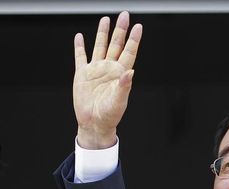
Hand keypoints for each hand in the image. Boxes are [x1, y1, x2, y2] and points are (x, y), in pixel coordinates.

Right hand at [73, 11, 142, 148]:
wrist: (94, 123)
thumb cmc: (110, 115)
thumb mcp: (119, 101)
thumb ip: (124, 86)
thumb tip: (131, 71)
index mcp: (120, 74)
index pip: (129, 52)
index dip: (133, 39)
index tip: (138, 26)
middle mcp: (109, 69)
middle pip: (116, 45)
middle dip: (120, 30)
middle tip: (125, 15)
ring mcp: (96, 70)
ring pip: (100, 46)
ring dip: (103, 33)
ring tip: (106, 19)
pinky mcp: (82, 75)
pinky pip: (81, 57)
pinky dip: (80, 47)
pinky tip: (80, 37)